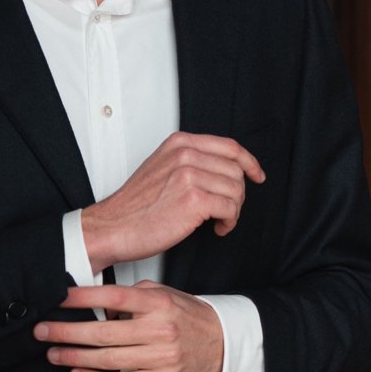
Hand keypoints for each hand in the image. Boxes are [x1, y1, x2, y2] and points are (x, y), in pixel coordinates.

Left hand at [35, 282, 223, 371]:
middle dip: (66, 332)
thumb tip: (95, 304)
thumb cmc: (187, 317)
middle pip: (102, 332)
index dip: (82, 298)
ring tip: (54, 354)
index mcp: (159, 304)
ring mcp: (161, 357)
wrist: (221, 343)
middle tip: (42, 331)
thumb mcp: (165, 295)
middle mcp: (160, 329)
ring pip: (107, 359)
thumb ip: (132, 296)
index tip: (57, 298)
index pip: (114, 298)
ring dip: (74, 357)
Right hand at [81, 132, 265, 271]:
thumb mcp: (162, 167)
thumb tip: (227, 167)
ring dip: (233, 211)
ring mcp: (189, 175)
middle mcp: (185, 154)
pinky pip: (231, 209)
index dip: (250, 162)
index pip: (230, 146)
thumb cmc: (136, 206)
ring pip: (236, 191)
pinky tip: (216, 228)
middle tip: (224, 210)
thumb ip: (191, 160)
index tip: (258, 175)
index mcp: (180, 143)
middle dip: (237, 194)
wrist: (112, 228)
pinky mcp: (194, 199)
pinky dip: (229, 222)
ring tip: (217, 220)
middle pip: (237, 171)